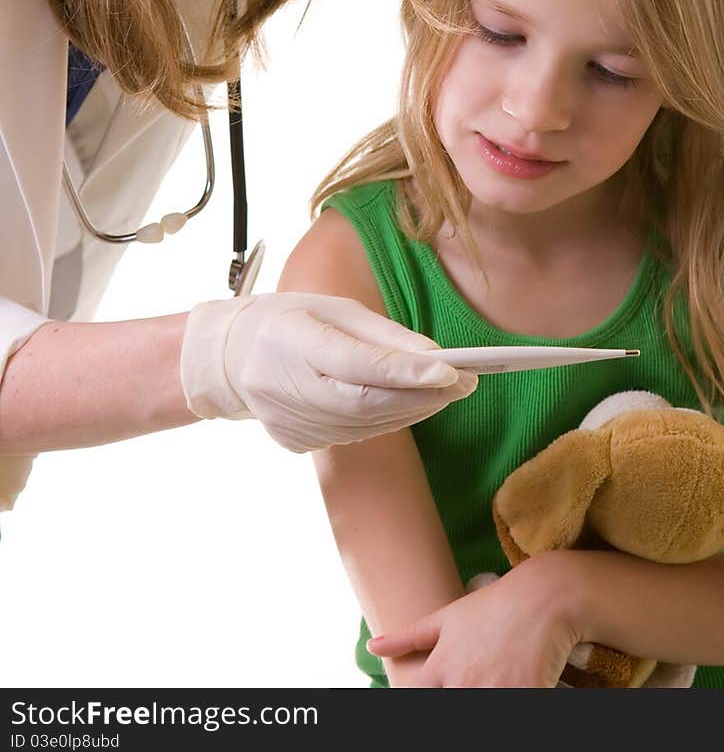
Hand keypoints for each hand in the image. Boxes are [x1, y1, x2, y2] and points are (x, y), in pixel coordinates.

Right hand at [179, 290, 476, 451]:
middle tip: (467, 382)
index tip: (452, 370)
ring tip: (448, 392)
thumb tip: (436, 357)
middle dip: (422, 394)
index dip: (404, 370)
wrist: (229, 358)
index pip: (355, 363)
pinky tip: (410, 404)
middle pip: (366, 402)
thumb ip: (384, 335)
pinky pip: (351, 434)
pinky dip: (385, 420)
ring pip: (364, 425)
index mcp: (291, 342)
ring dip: (412, 410)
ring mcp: (288, 422)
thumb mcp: (335, 309)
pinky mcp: (294, 442)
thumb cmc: (290, 321)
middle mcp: (286, 388)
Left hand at [367, 555, 581, 687]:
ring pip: (480, 706)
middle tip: (480, 675)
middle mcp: (462, 683)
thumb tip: (372, 647)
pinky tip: (516, 684)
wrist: (544, 597)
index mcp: (441, 668)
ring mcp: (492, 692)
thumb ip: (408, 637)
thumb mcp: (448, 619)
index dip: (429, 693)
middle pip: (452, 705)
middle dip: (465, 693)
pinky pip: (515, 708)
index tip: (446, 684)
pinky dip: (515, 698)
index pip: (418, 696)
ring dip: (487, 695)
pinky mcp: (523, 696)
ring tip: (497, 678)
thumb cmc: (494, 606)